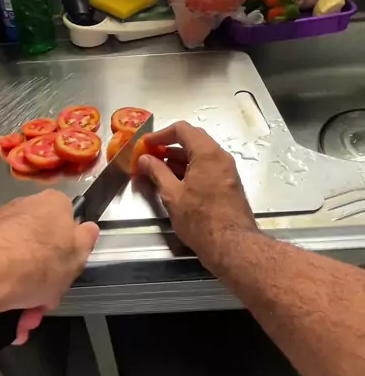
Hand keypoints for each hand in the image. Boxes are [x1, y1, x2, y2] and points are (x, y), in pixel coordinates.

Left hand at [0, 190, 97, 343]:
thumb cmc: (36, 263)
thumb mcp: (77, 256)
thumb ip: (86, 240)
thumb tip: (87, 230)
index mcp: (52, 204)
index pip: (69, 225)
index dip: (70, 256)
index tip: (65, 276)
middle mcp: (24, 208)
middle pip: (43, 251)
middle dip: (45, 285)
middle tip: (43, 305)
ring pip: (21, 265)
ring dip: (25, 297)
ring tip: (22, 321)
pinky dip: (5, 294)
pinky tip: (6, 317)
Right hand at [138, 121, 256, 265]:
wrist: (231, 245)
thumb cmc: (200, 220)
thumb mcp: (172, 195)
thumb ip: (157, 172)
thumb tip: (145, 159)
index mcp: (207, 153)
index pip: (182, 129)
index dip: (161, 134)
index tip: (146, 144)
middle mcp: (221, 157)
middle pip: (192, 140)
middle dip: (169, 146)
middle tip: (150, 156)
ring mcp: (227, 171)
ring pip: (200, 155)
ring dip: (178, 159)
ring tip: (158, 171)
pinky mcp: (228, 184)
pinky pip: (207, 167)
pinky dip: (190, 169)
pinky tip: (175, 182)